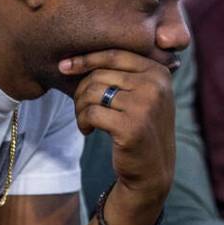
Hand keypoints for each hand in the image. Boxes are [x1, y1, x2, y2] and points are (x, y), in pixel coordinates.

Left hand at [61, 50, 175, 224]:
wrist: (152, 170)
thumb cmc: (141, 128)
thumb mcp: (144, 95)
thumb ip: (125, 72)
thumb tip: (75, 57)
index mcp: (159, 72)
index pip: (115, 54)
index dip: (86, 58)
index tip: (64, 67)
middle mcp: (156, 85)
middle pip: (100, 74)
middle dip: (81, 91)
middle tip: (80, 108)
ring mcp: (145, 106)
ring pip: (92, 92)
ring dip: (80, 107)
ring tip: (84, 120)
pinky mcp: (131, 127)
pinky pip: (91, 113)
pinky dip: (82, 122)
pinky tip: (87, 131)